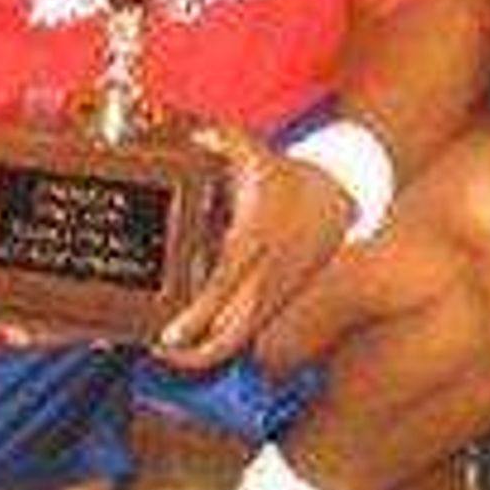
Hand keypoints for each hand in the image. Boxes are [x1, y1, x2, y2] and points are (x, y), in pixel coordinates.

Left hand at [152, 128, 355, 371]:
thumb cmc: (287, 180)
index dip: (195, 316)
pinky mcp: (270, 305)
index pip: (222, 287)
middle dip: (191, 354)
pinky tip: (187, 339)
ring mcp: (267, 296)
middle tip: (156, 349)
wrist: (333, 204)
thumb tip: (196, 134)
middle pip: (229, 336)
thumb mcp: (258, 154)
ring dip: (200, 356)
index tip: (167, 336)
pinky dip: (214, 345)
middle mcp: (261, 278)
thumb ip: (223, 140)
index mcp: (252, 242)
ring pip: (235, 344)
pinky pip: (241, 336)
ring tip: (165, 351)